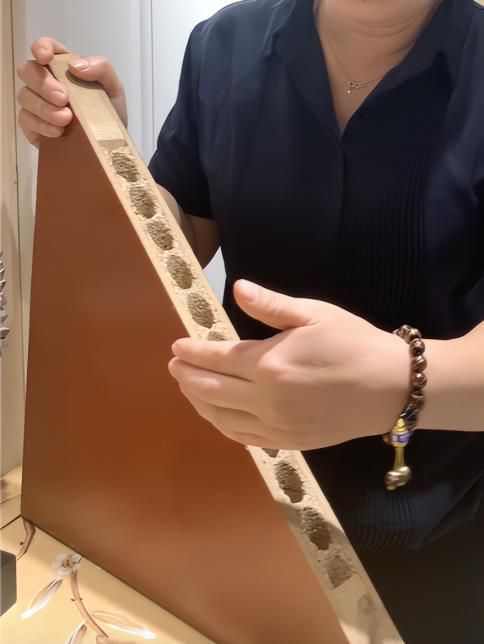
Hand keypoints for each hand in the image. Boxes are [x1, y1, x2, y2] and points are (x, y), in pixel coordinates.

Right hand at [17, 37, 127, 146]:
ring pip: (25, 96)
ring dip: (44, 107)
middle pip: (28, 70)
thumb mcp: (114, 88)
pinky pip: (26, 120)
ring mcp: (36, 103)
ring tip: (66, 119)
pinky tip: (58, 131)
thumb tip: (75, 66)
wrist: (109, 145)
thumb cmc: (109, 113)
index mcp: (63, 67)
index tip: (45, 58)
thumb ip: (101, 68)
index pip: (44, 46)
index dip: (40, 48)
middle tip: (64, 99)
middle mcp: (45, 81)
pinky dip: (41, 125)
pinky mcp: (33, 125)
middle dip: (43, 84)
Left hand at [169, 281, 409, 449]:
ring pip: (221, 418)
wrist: (390, 388)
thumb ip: (271, 306)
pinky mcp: (287, 443)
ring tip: (188, 387)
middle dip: (186, 376)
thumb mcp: (314, 314)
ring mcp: (275, 426)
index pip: (216, 358)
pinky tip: (216, 415)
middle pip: (210, 390)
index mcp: (270, 364)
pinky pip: (243, 438)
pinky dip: (221, 425)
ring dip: (198, 401)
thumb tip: (237, 289)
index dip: (192, 352)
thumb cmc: (352, 343)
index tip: (176, 346)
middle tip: (174, 365)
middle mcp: (266, 400)